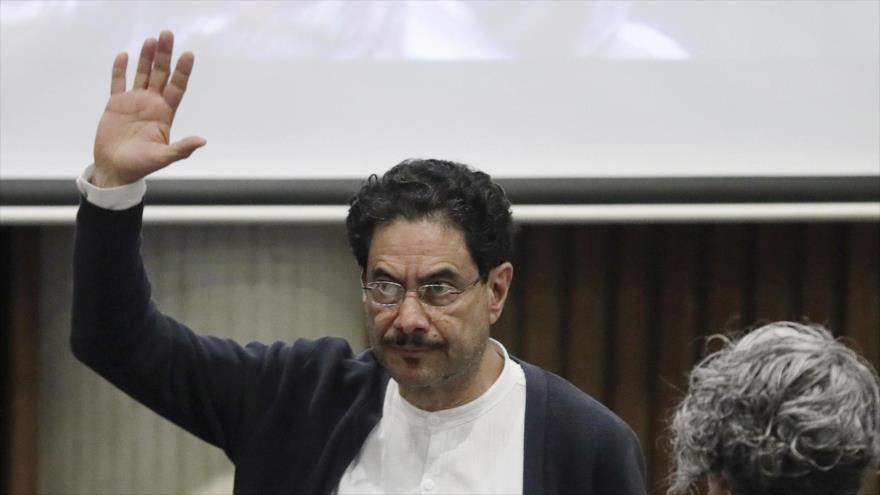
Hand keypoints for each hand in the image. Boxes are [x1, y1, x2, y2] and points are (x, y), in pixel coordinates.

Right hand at [92, 30, 205, 186]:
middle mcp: (152, 104)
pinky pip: (118, 82)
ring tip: (150, 40)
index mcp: (164, 114)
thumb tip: (202, 141)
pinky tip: (124, 55)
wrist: (115, 169)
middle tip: (167, 35)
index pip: (177, 87)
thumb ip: (181, 148)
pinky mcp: (116, 104)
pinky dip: (120, 69)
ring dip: (145, 57)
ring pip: (142, 74)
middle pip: (160, 75)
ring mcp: (134, 102)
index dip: (182, 72)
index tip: (188, 55)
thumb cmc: (140, 165)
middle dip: (164, 56)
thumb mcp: (163, 157)